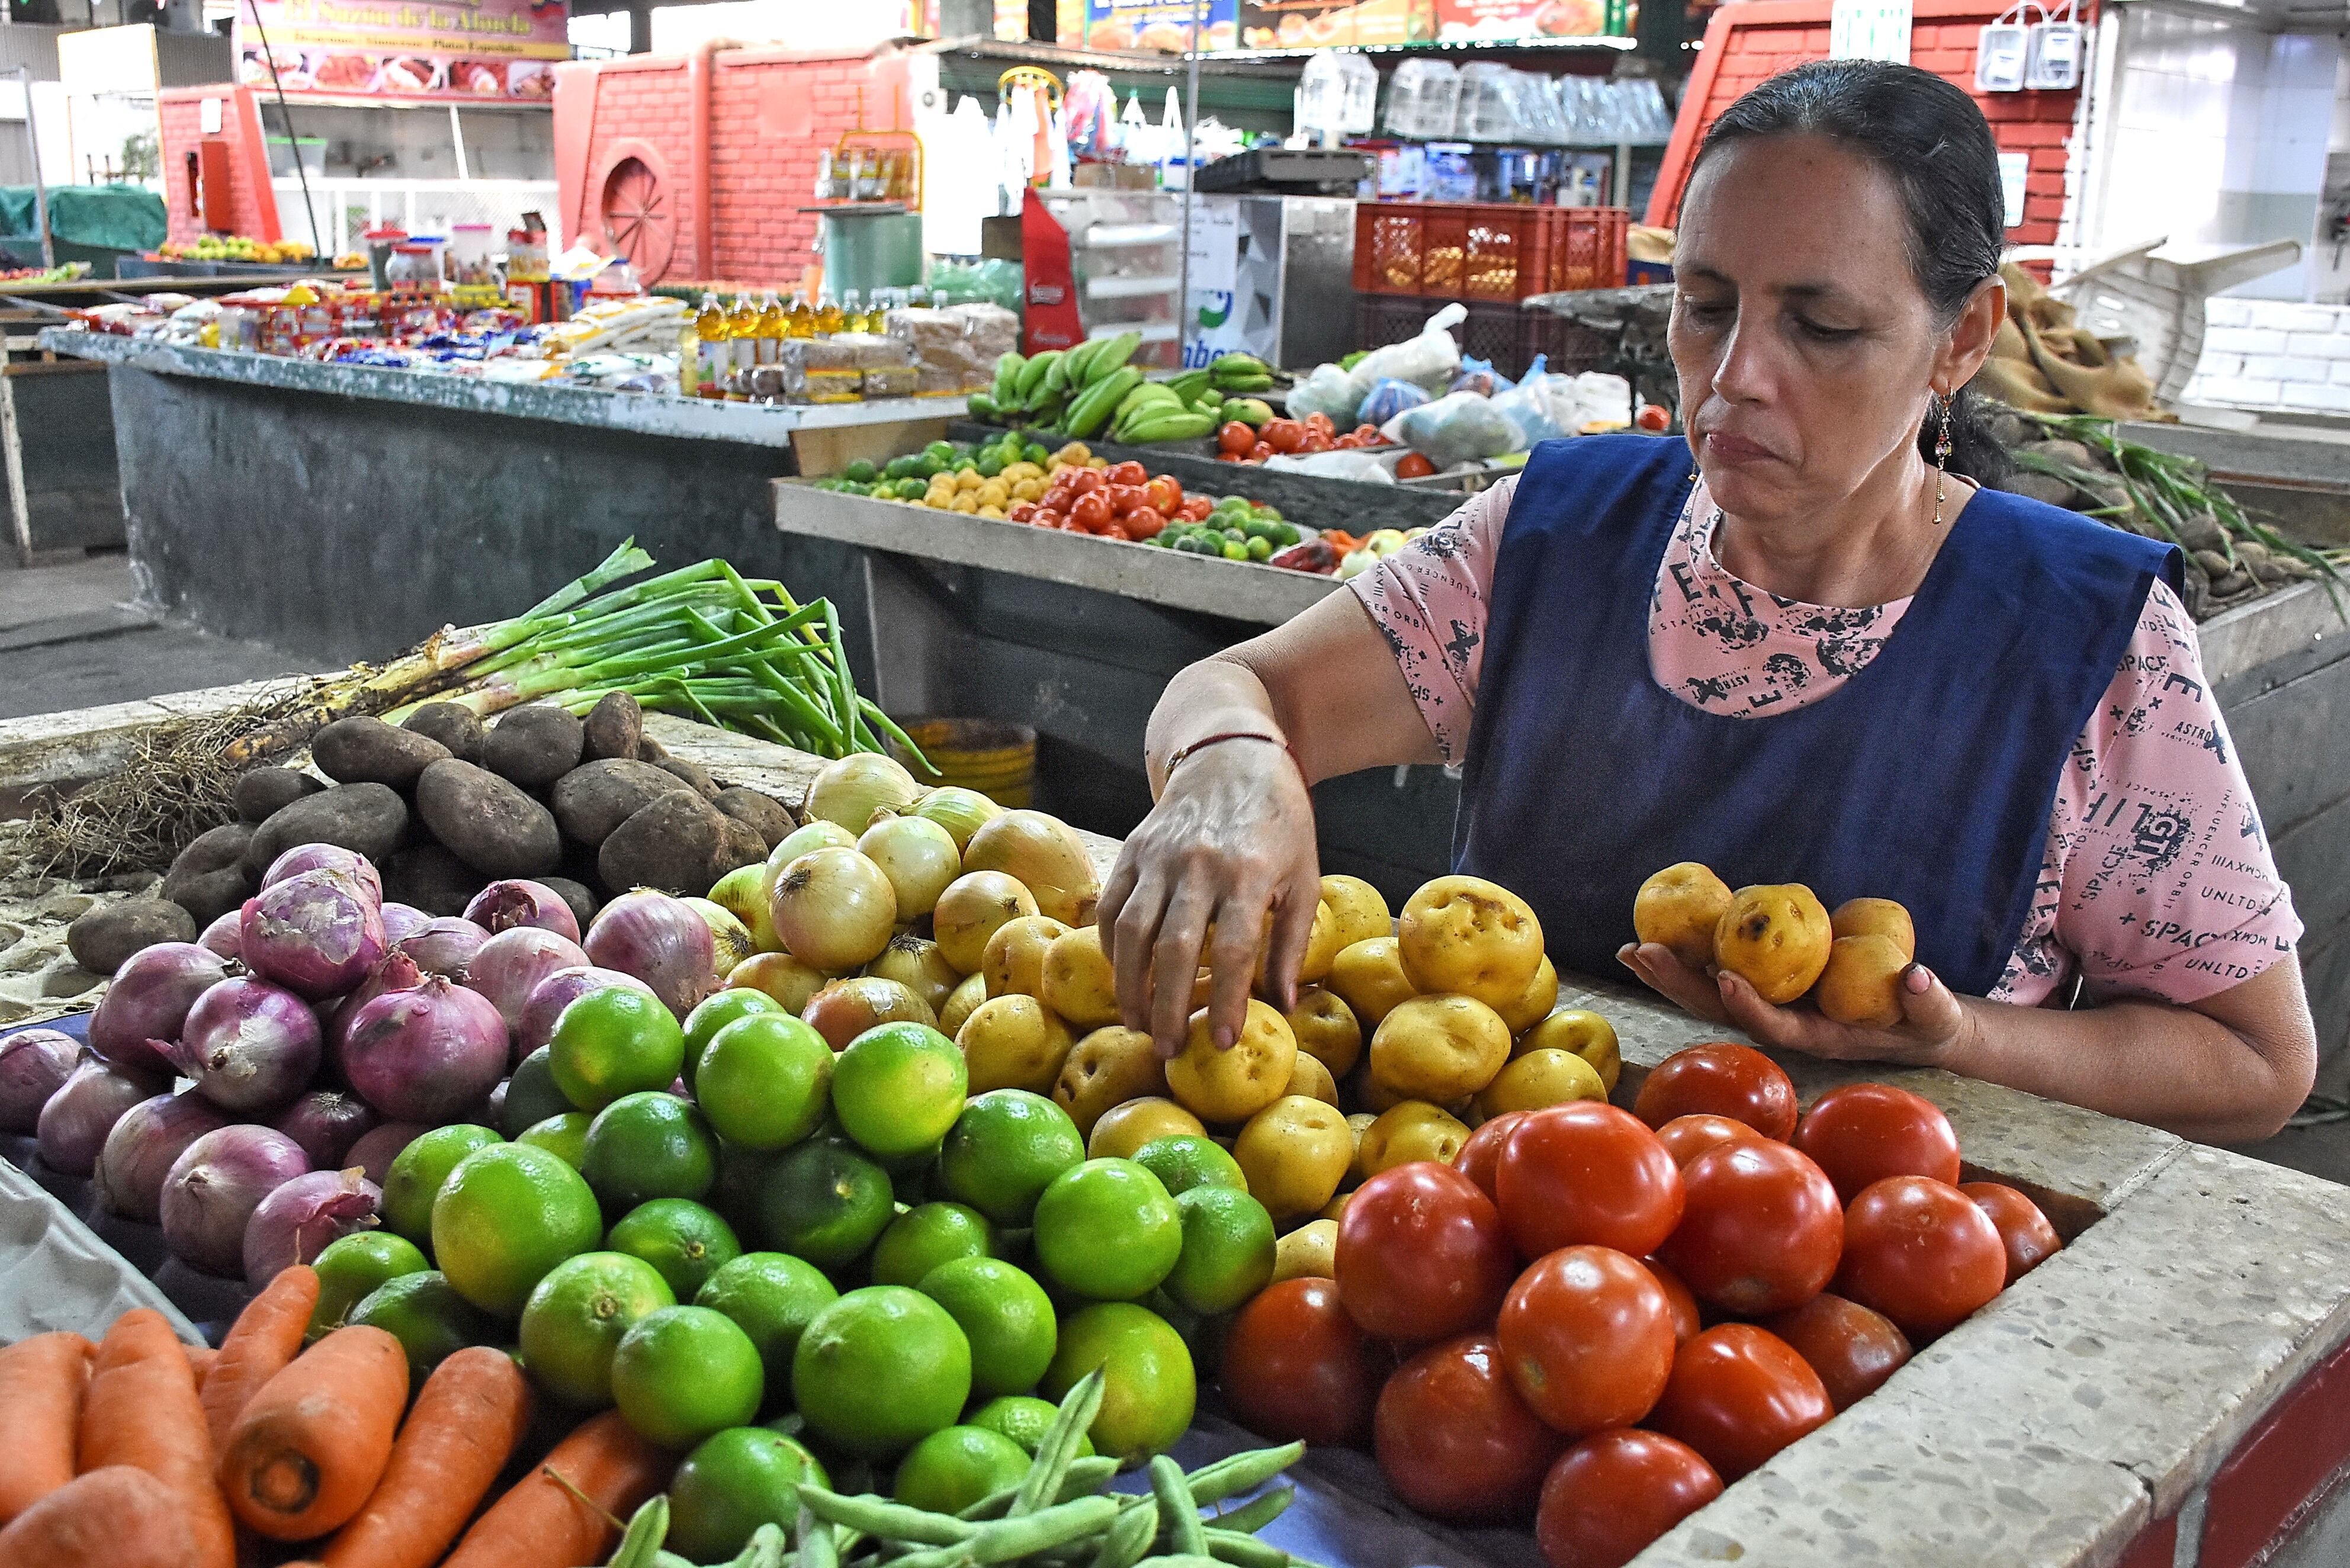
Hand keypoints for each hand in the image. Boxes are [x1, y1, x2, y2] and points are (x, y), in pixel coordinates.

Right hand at [1098, 741, 1319, 1058]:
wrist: (1232, 754)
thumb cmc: (1279, 822)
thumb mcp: (1304, 876)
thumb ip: (1294, 941)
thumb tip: (1286, 1005)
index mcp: (1247, 873)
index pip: (1233, 949)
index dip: (1225, 1001)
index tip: (1220, 1042)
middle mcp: (1198, 864)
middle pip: (1173, 947)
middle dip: (1167, 1006)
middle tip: (1168, 1050)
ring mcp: (1159, 856)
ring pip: (1132, 930)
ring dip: (1130, 985)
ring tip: (1138, 1024)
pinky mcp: (1132, 849)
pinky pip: (1112, 906)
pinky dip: (1112, 947)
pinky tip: (1123, 976)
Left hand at [1616, 942, 1975, 1068]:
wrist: (1914, 1023)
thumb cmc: (1926, 1020)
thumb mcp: (1935, 1014)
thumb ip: (1927, 998)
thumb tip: (1916, 976)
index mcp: (1818, 1037)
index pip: (1777, 1027)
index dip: (1750, 1006)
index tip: (1725, 978)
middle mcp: (1784, 1026)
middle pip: (1724, 1011)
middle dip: (1681, 985)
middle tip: (1642, 954)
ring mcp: (1771, 1008)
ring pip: (1710, 995)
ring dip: (1669, 974)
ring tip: (1629, 951)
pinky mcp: (1767, 989)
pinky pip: (1719, 972)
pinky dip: (1687, 958)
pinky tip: (1657, 938)